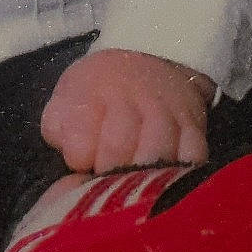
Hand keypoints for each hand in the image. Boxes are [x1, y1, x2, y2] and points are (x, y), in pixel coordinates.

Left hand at [40, 48, 213, 173]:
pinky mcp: (193, 123)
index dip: (80, 158)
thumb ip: (58, 125)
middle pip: (118, 147)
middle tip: (108, 180)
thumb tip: (67, 149)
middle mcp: (130, 98)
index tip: (81, 164)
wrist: (145, 62)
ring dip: (142, 178)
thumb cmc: (99, 91)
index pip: (80, 136)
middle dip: (109, 172)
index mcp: (92, 93)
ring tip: (134, 188)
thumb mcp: (69, 97)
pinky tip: (167, 182)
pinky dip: (181, 173)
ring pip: (156, 153)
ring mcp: (164, 111)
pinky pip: (193, 153)